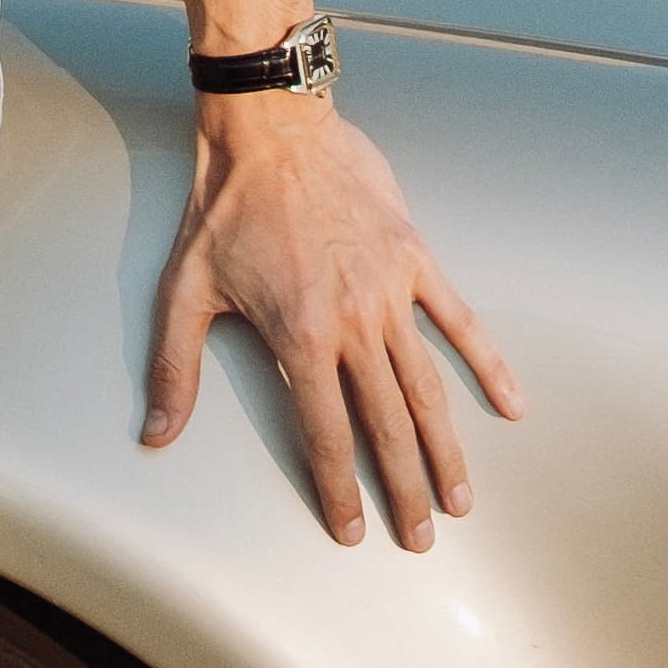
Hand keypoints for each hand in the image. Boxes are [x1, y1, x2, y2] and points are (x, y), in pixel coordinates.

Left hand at [143, 92, 522, 550]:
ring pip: (427, 387)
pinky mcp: (415, 258)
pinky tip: (512, 405)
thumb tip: (155, 434)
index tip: (352, 533)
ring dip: (446, 448)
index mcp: (299, 337)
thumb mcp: (184, 290)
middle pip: (386, 425)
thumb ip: (174, 368)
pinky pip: (461, 320)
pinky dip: (489, 365)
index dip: (339, 489)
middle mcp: (353, 323)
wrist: (271, 128)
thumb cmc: (224, 208)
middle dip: (404, 489)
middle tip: (420, 538)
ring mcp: (391, 291)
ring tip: (461, 499)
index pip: (325, 433)